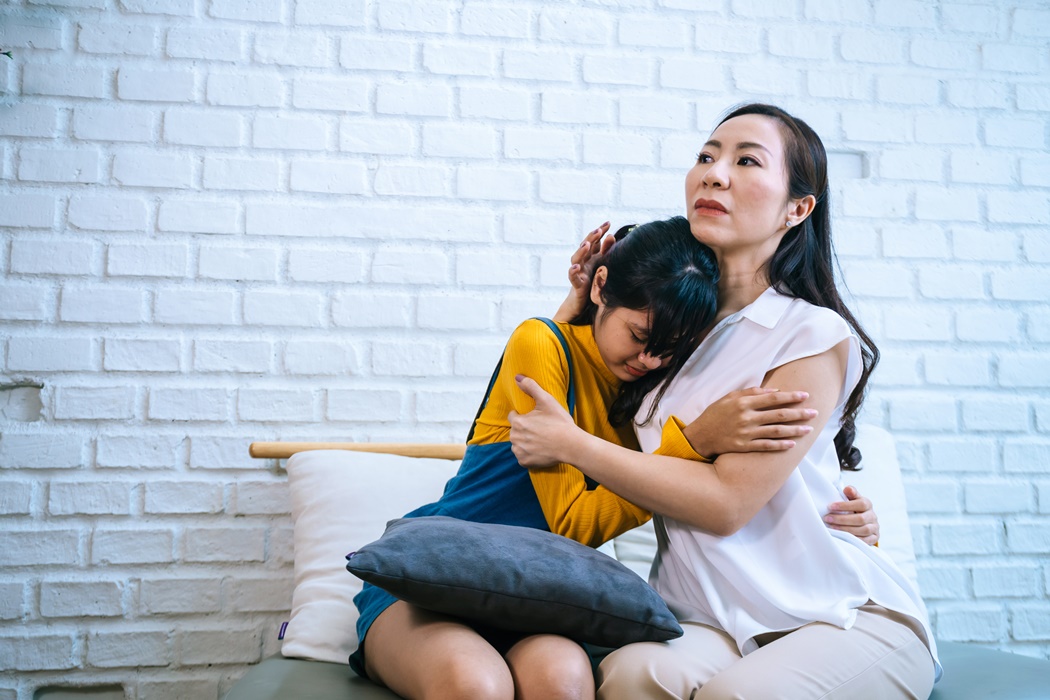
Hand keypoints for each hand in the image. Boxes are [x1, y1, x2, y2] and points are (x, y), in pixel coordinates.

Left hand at [509, 375, 582, 466]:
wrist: (571, 446)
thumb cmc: (560, 423)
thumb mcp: (546, 400)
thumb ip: (531, 387)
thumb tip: (518, 377)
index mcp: (518, 423)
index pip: (513, 416)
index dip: (523, 415)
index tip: (535, 418)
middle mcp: (515, 438)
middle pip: (515, 430)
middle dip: (524, 429)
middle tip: (540, 429)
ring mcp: (519, 451)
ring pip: (518, 444)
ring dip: (525, 441)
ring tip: (541, 439)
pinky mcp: (525, 462)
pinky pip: (522, 456)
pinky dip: (528, 454)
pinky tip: (540, 450)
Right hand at [553, 222, 612, 322]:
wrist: (582, 303)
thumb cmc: (594, 283)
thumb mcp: (603, 266)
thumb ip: (607, 252)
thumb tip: (612, 235)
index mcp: (592, 257)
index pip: (595, 241)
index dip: (600, 231)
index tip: (608, 222)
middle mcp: (584, 262)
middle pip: (585, 247)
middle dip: (591, 237)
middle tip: (598, 230)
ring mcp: (579, 273)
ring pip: (576, 259)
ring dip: (581, 251)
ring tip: (587, 245)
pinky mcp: (577, 285)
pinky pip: (573, 277)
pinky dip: (573, 271)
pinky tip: (576, 267)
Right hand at [680, 387, 817, 457]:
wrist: (700, 436)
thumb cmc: (715, 414)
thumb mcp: (729, 397)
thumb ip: (750, 392)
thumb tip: (774, 391)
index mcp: (743, 402)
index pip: (773, 398)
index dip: (791, 397)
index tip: (805, 395)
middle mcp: (746, 417)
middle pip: (779, 415)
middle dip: (799, 413)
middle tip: (814, 412)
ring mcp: (746, 433)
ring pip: (776, 431)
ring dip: (795, 430)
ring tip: (809, 429)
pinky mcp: (744, 446)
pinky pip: (766, 446)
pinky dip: (780, 445)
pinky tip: (792, 443)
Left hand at [825, 485, 878, 544]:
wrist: (864, 522)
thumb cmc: (854, 508)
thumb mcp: (852, 499)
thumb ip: (850, 493)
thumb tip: (847, 489)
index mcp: (868, 504)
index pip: (860, 504)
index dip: (845, 506)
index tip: (830, 506)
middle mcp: (873, 516)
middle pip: (860, 519)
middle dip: (842, 519)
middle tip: (828, 518)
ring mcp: (874, 528)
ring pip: (863, 530)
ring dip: (846, 529)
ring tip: (832, 528)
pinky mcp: (874, 538)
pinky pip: (865, 541)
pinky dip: (854, 539)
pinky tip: (842, 537)